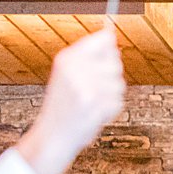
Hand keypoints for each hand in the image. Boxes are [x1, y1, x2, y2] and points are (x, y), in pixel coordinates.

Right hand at [15, 29, 125, 173]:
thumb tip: (111, 37)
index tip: (109, 58)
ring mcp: (85, 86)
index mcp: (66, 58)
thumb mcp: (67, 74)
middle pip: (116, 62)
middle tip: (95, 90)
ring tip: (93, 104)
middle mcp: (74, 68)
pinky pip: (118, 102)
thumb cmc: (64, 105)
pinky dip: (111, 110)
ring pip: (119, 84)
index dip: (111, 49)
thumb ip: (88, 57)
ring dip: (111, 96)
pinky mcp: (95, 104)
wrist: (53, 136)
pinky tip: (95, 114)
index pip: (104, 39)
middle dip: (112, 77)